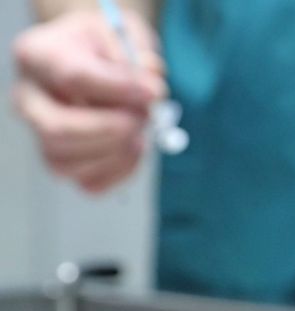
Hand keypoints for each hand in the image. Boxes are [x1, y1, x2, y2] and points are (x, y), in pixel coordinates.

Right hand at [12, 9, 164, 192]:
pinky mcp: (62, 161)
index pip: (72, 77)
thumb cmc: (106, 46)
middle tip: (142, 117)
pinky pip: (88, 183)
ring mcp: (40, 134)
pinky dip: (121, 171)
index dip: (118, 88)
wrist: (96, 58)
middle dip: (111, 130)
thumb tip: (151, 87)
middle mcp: (29, 98)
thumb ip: (138, 55)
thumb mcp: (124, 32)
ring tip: (140, 128)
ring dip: (118, 152)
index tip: (153, 92)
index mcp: (38, 55)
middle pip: (57, 129)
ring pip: (68, 162)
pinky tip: (134, 147)